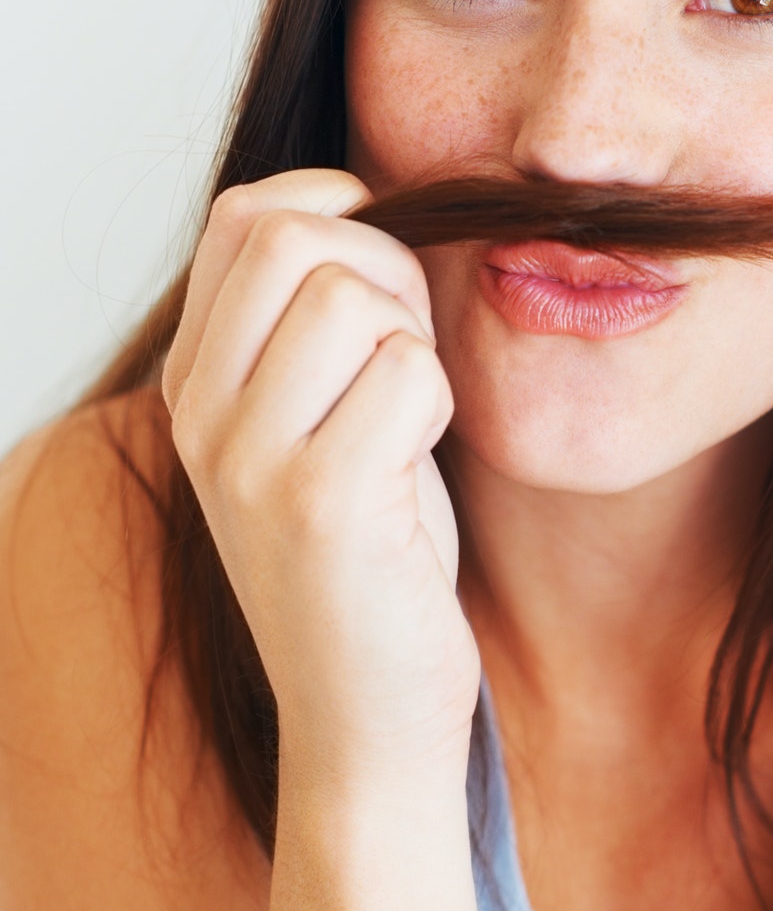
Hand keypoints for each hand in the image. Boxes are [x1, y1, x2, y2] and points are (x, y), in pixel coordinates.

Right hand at [162, 170, 478, 797]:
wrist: (368, 714)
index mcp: (194, 383)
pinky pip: (409, 373)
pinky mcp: (320, 503)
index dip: (335, 207)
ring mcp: (249, 459)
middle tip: (409, 355)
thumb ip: (313, 319)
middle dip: (388, 269)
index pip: (245, 216)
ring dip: (417, 343)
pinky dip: (440, 405)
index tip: (384, 266)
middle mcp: (200, 414)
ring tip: (410, 421)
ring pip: (357, 297)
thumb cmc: (374, 551)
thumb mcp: (316, 420)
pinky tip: (419, 469)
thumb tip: (365, 197)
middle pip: (298, 238)